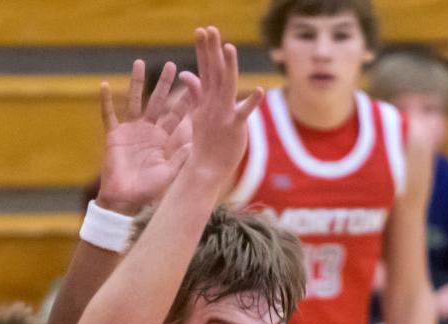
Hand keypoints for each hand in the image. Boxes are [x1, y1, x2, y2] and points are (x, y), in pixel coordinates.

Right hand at [98, 59, 197, 213]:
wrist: (124, 200)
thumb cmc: (147, 191)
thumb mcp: (168, 174)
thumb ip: (180, 159)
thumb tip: (194, 143)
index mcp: (162, 140)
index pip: (176, 116)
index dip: (184, 101)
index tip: (194, 85)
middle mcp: (147, 131)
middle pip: (157, 102)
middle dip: (163, 84)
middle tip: (171, 65)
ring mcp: (130, 131)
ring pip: (134, 100)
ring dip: (136, 82)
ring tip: (139, 62)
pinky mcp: (114, 135)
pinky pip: (108, 114)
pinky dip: (106, 101)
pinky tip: (105, 85)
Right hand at [185, 27, 262, 186]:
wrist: (205, 170)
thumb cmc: (204, 144)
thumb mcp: (197, 115)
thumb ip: (194, 93)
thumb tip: (187, 74)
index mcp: (206, 101)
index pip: (204, 70)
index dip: (203, 50)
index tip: (201, 31)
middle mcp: (213, 105)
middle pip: (213, 73)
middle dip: (211, 50)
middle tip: (209, 29)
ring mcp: (223, 115)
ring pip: (226, 86)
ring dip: (228, 67)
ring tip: (229, 47)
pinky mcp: (234, 128)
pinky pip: (244, 114)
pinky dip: (251, 103)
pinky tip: (260, 90)